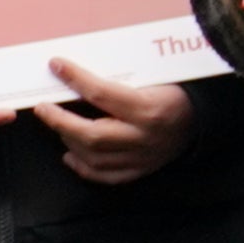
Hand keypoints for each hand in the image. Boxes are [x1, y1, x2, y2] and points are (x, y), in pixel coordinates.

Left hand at [31, 51, 197, 185]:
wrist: (200, 119)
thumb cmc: (172, 92)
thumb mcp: (152, 78)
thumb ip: (117, 79)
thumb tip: (76, 71)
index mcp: (148, 109)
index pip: (102, 94)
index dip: (76, 78)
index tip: (56, 66)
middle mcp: (144, 137)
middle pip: (93, 135)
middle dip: (61, 121)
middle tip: (43, 108)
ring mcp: (142, 158)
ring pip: (95, 158)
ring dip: (69, 142)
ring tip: (57, 125)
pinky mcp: (141, 170)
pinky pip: (106, 176)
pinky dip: (83, 167)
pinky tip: (69, 154)